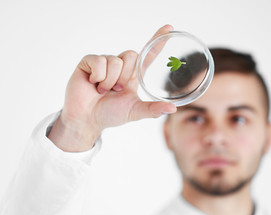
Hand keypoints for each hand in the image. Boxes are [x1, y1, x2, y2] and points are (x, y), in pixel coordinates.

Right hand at [48, 25, 176, 151]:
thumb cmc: (110, 114)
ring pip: (116, 61)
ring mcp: (104, 62)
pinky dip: (98, 77)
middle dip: (125, 76)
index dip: (158, 41)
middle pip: (132, 55)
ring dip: (110, 80)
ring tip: (103, 90)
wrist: (87, 119)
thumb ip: (153, 109)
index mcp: (133, 75)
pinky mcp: (89, 61)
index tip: (169, 28)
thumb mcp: (135, 111)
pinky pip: (100, 61)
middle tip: (116, 90)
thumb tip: (173, 109)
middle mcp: (120, 65)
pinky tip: (92, 84)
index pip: (148, 54)